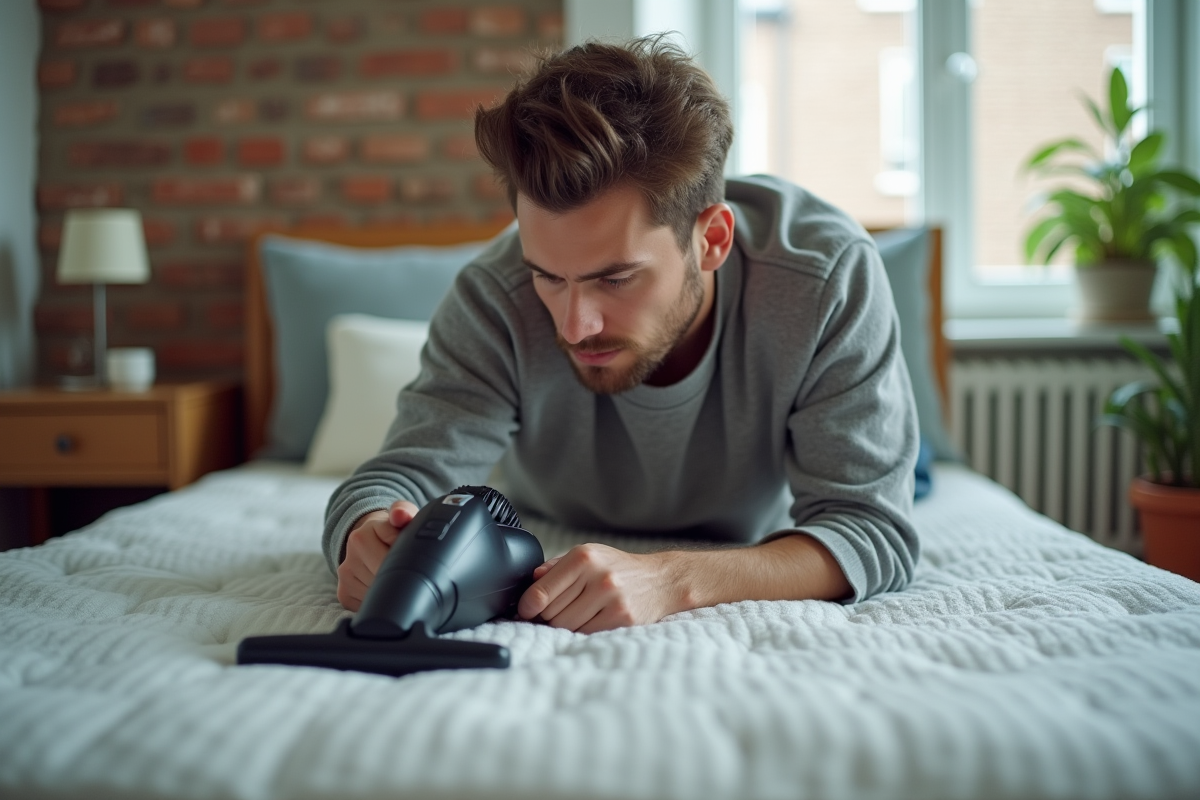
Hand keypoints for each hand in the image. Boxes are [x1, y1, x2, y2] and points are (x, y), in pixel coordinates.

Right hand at [336, 499, 418, 610]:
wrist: (369, 537)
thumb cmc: (392, 529)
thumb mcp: (402, 515)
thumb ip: (404, 511)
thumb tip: (400, 515)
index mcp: (361, 535)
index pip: (391, 558)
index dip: (405, 559)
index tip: (410, 555)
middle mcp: (349, 556)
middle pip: (384, 578)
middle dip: (400, 576)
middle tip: (407, 568)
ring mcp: (344, 576)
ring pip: (377, 594)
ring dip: (390, 588)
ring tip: (394, 573)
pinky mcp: (344, 594)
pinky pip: (368, 605)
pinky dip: (379, 599)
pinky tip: (382, 585)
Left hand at [516, 543, 681, 632]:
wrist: (661, 580)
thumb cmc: (618, 567)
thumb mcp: (588, 554)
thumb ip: (557, 566)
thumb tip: (530, 581)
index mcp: (584, 557)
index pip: (541, 591)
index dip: (527, 606)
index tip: (525, 611)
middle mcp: (598, 576)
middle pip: (551, 613)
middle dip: (546, 616)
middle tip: (552, 613)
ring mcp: (611, 599)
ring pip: (566, 626)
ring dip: (564, 626)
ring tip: (574, 615)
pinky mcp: (622, 619)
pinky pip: (586, 634)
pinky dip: (582, 631)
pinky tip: (589, 621)